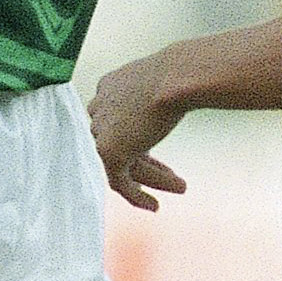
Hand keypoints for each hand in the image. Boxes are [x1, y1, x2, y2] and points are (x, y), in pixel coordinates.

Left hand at [89, 54, 187, 210]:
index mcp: (109, 86)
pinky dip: (136, 196)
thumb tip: (182, 90)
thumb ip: (159, 94)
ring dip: (154, 178)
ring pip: (125, 164)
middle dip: (146, 162)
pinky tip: (154, 206)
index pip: (119, 121)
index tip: (156, 152)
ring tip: (181, 187)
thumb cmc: (182, 73)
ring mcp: (101, 130)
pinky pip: (119, 181)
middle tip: (169, 174)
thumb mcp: (166, 81)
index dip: (138, 139)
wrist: (178, 77)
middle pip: (122, 142)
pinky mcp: (108, 151)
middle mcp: (100, 107)